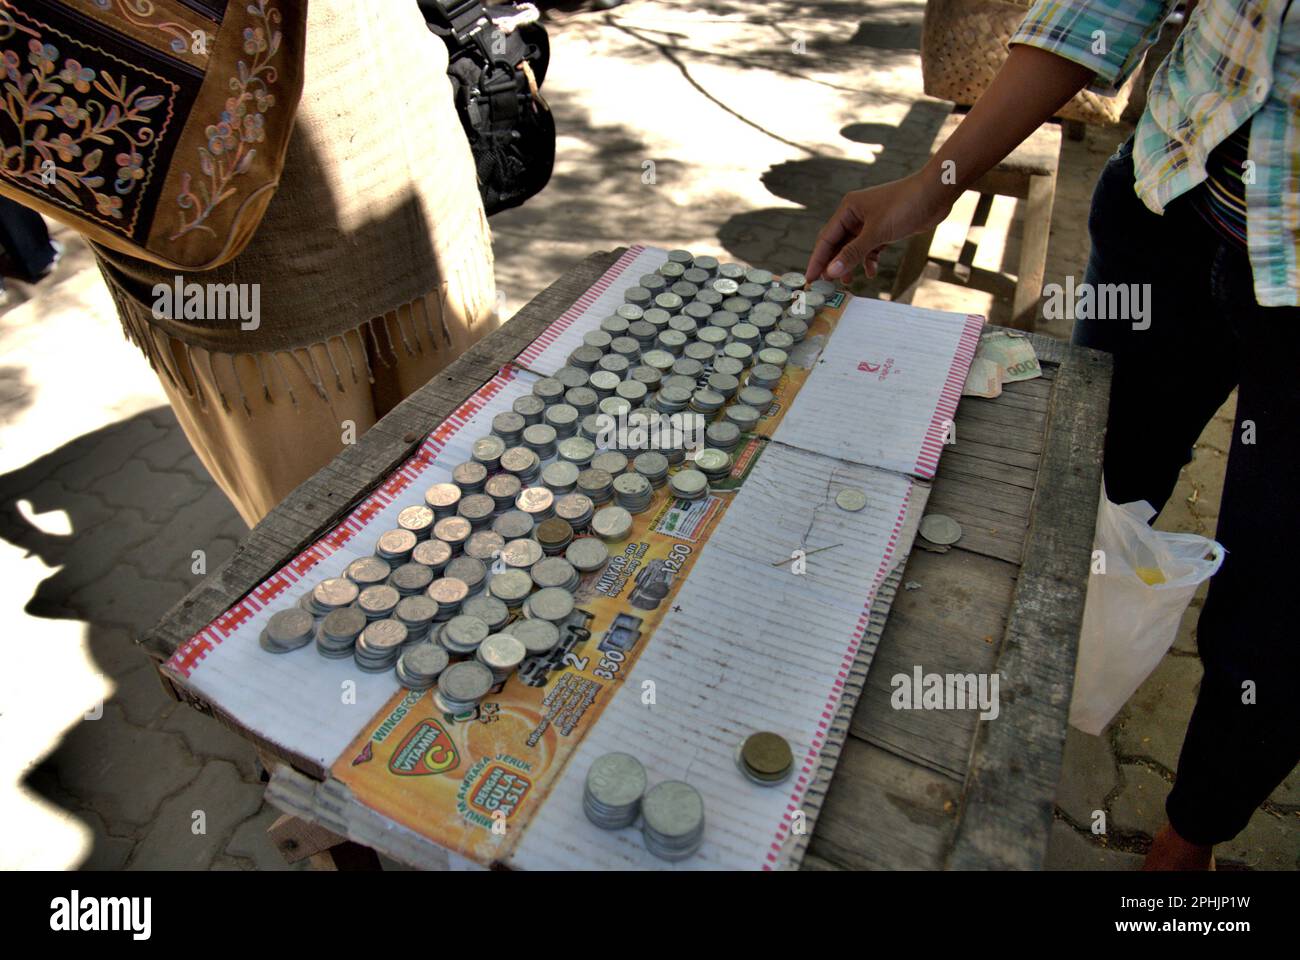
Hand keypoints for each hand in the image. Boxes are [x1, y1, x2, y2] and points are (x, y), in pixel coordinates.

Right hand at [805, 172, 955, 282]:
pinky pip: (870, 248)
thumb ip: (853, 253)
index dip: (818, 260)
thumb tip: (832, 271)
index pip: (826, 238)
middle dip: (833, 264)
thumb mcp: (876, 232)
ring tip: (848, 283)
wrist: (936, 193)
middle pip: (838, 244)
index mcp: (848, 209)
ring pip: (853, 248)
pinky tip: (871, 272)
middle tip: (827, 286)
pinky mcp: (884, 229)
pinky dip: (869, 260)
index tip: (810, 279)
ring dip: (850, 264)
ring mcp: (871, 222)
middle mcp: (856, 214)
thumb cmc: (905, 205)